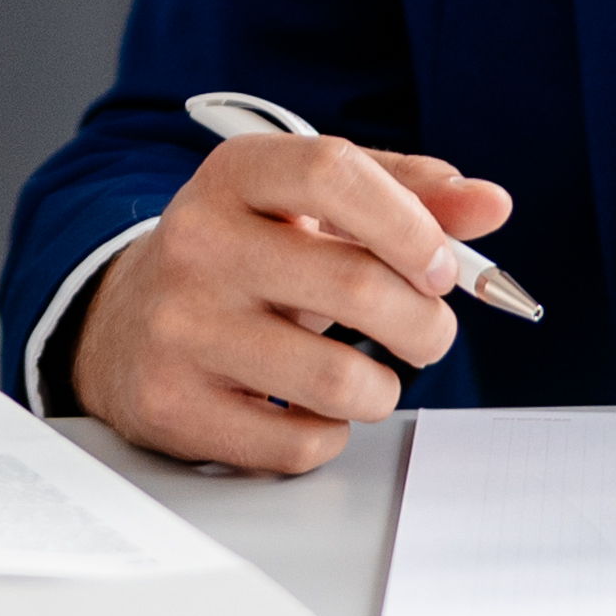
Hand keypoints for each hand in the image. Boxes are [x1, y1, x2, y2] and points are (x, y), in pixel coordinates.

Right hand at [65, 132, 515, 475]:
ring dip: (382, 389)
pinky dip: (327, 435)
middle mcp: (196, 242)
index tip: (441, 266)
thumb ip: (407, 196)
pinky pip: (298, 444)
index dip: (411, 223)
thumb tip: (490, 205)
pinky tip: (305, 407)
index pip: (334, 171)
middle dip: (426, 324)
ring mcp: (179, 327)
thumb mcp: (312, 208)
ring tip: (367, 376)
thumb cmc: (245, 258)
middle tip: (426, 331)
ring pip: (339, 380)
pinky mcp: (171, 404)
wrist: (125, 324)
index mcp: (234, 175)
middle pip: (358, 285)